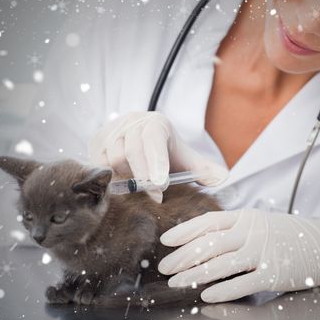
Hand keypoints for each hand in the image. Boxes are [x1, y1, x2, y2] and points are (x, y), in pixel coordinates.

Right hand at [88, 111, 227, 201]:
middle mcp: (131, 122)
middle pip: (130, 151)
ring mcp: (111, 131)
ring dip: (126, 179)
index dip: (156, 162)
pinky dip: (110, 178)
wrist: (142, 144)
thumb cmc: (167, 155)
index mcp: (156, 123)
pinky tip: (123, 186)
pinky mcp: (95, 142)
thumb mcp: (186, 160)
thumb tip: (224, 178)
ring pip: (112, 159)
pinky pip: (98, 164)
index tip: (161, 185)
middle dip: (143, 177)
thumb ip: (205, 170)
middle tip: (155, 197)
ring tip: (139, 189)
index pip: (153, 138)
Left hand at [157, 209, 319, 302]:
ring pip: (220, 264)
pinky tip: (206, 295)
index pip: (209, 221)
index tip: (167, 240)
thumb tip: (202, 239)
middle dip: (183, 256)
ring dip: (194, 274)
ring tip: (177, 282)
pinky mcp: (273, 273)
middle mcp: (252, 232)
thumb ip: (235, 228)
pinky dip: (221, 290)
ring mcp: (263, 252)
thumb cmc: (289, 234)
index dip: (185, 230)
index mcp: (247, 217)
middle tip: (165, 267)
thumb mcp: (261, 222)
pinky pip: (241, 283)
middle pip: (209, 243)